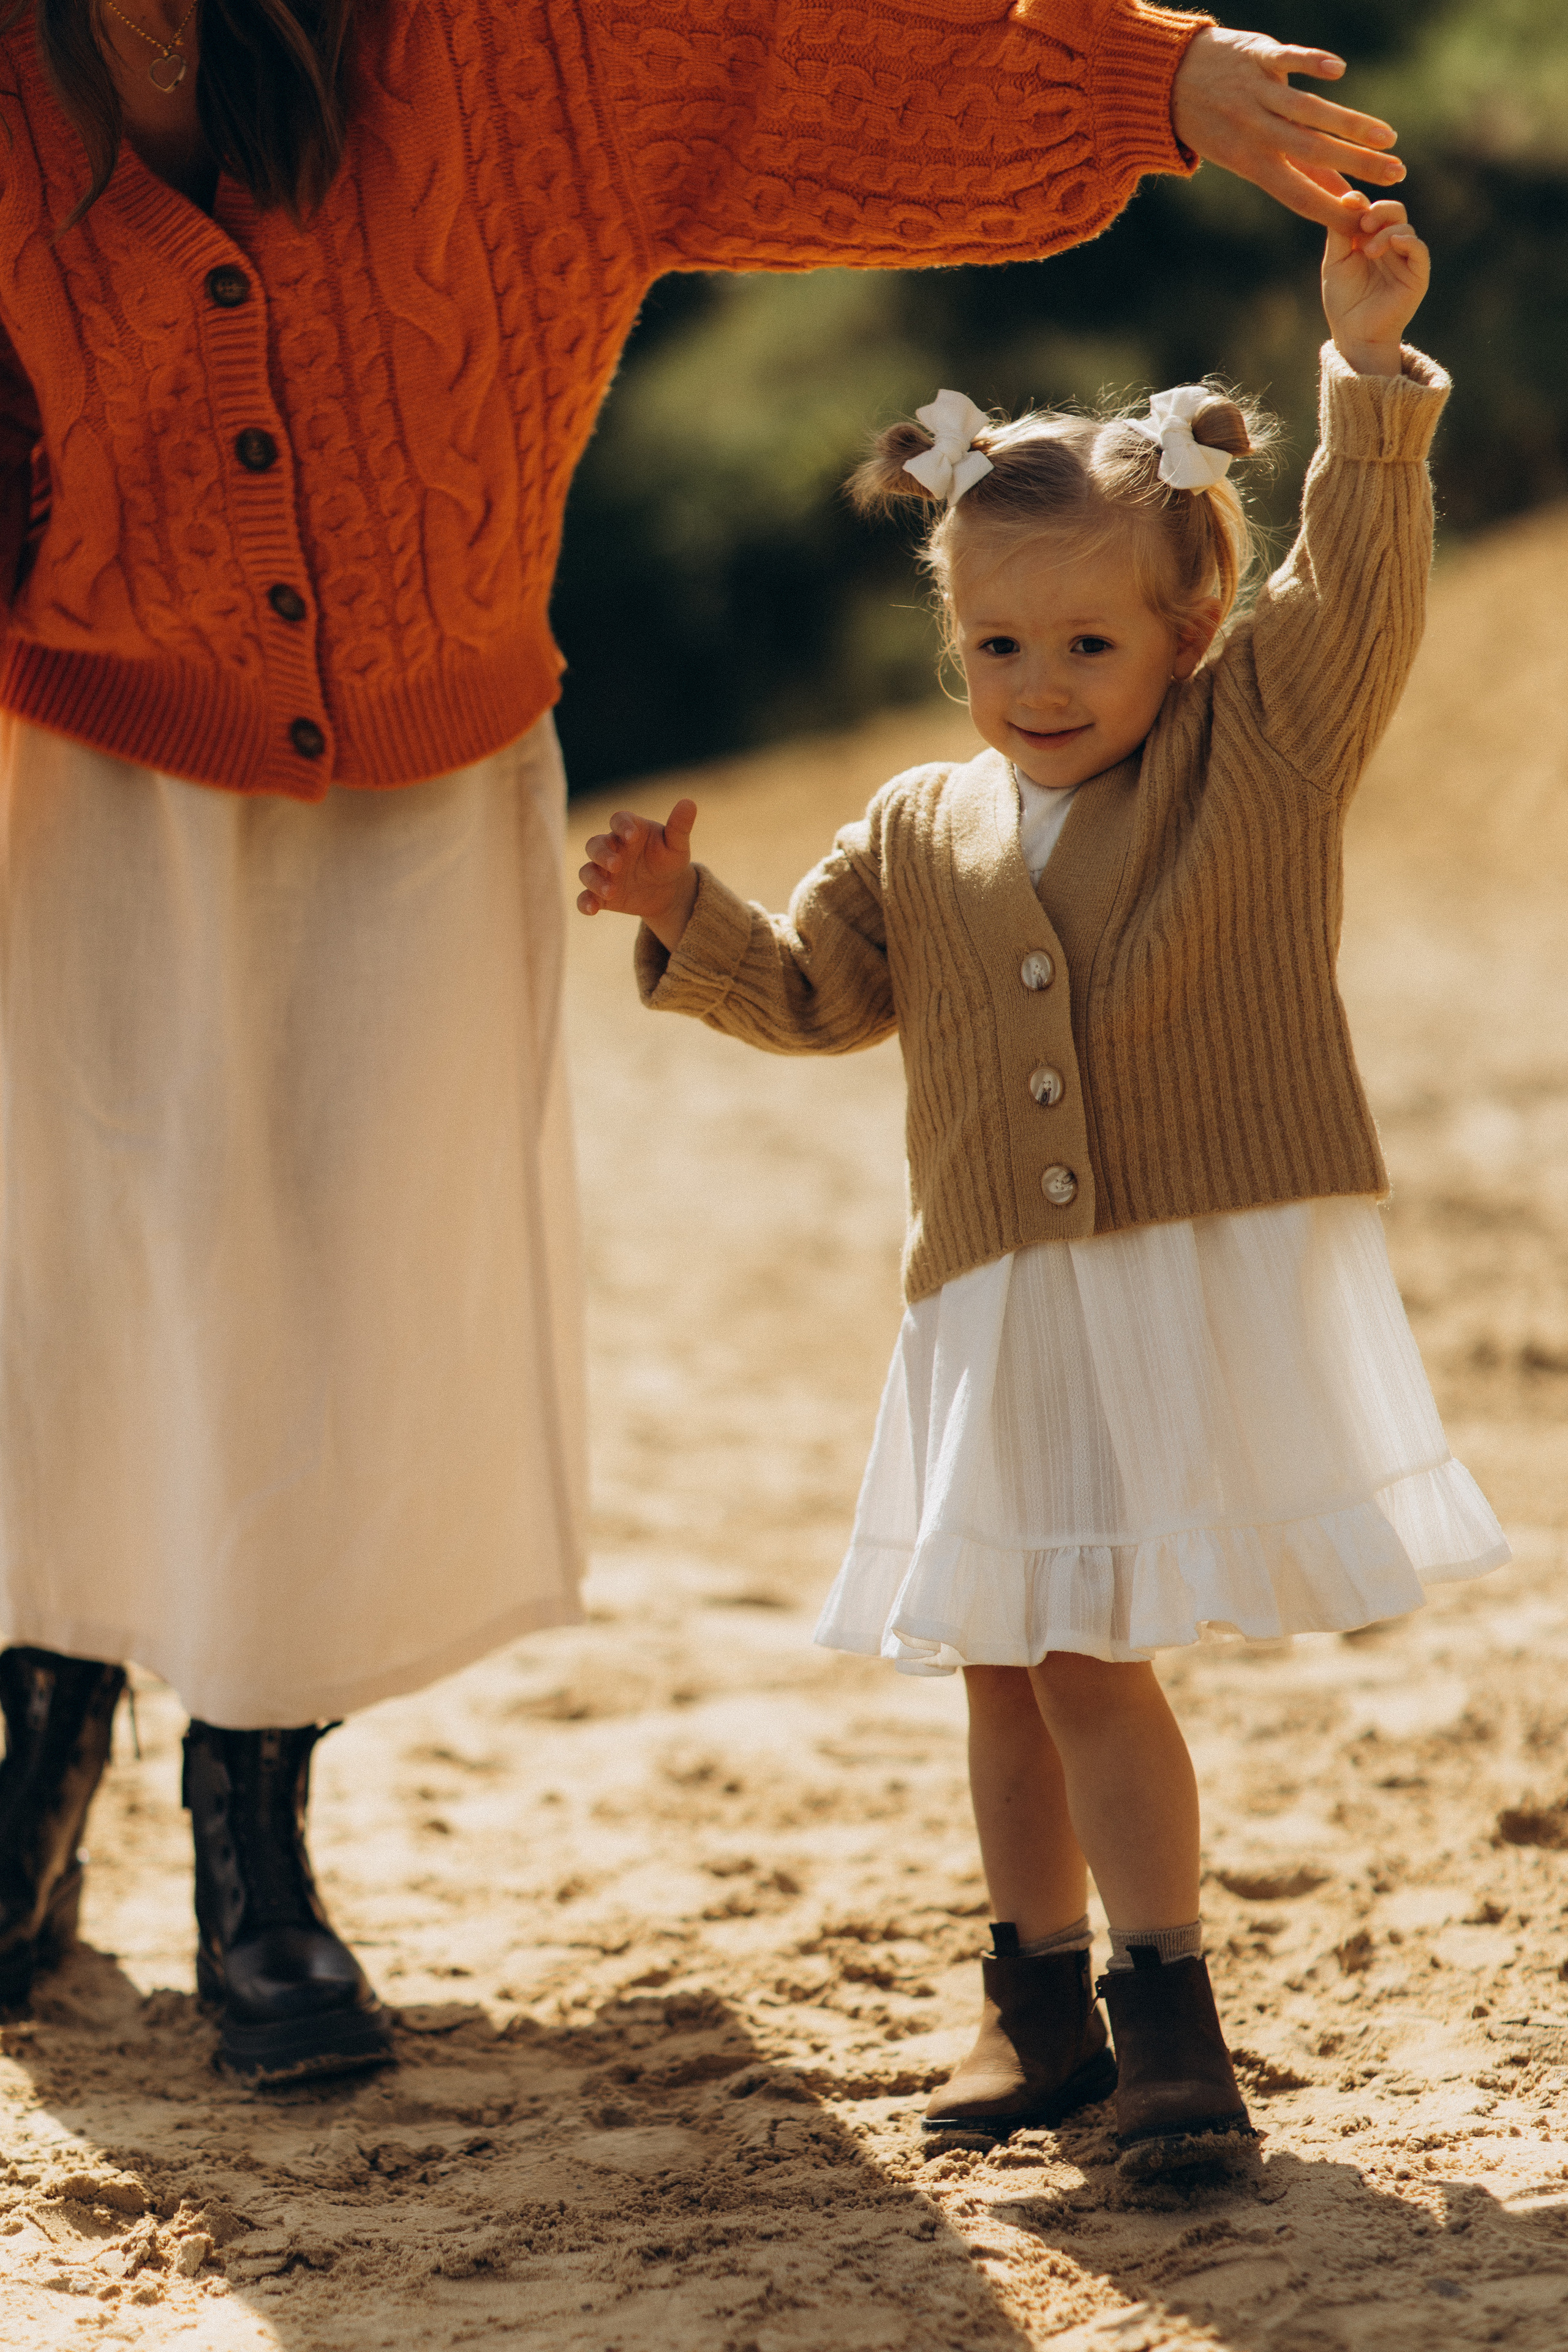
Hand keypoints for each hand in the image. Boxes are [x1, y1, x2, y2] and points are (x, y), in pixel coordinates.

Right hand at [577, 797, 699, 952]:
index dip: (622, 826)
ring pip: (587, 872)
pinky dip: (584, 903)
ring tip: (611, 891)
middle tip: (617, 865)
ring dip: (595, 881)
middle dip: (602, 854)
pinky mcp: (600, 895)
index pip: (618, 820)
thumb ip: (679, 826)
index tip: (632, 836)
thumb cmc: (669, 860)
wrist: (667, 890)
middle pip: (594, 845)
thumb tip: (689, 802)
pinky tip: (592, 909)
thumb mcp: (677, 845)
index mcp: (629, 830)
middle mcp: (611, 849)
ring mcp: (603, 872)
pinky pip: (585, 897)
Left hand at [1171, 28, 1403, 231]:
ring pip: (1307, 110)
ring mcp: (1257, 91)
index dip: (1331, 210)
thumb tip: (1338, 195)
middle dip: (1358, 164)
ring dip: (1349, 123)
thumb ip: (1296, 171)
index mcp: (1251, 162)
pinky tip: (1339, 71)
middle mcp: (1255, 130)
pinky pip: (1287, 59)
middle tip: (1397, 173)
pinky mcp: (1258, 54)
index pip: (1296, 195)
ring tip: (1387, 136)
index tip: (1367, 222)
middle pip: (1312, 152)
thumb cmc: (1218, 124)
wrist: (1170, 80)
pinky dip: (1312, 63)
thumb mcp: (1247, 155)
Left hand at [1322, 196, 1429, 375]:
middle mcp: (1389, 245)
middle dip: (1380, 211)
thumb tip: (1348, 197)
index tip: (1348, 201)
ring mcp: (1404, 258)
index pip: (1371, 210)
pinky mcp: (1417, 274)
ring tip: (1369, 252)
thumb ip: (1340, 232)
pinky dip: (1408, 241)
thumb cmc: (1343, 301)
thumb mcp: (1335, 262)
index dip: (1361, 202)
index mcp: (1369, 239)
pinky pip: (1419, 249)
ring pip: (1405, 227)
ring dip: (1386, 232)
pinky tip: (1394, 242)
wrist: (1354, 335)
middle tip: (1364, 222)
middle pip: (1394, 211)